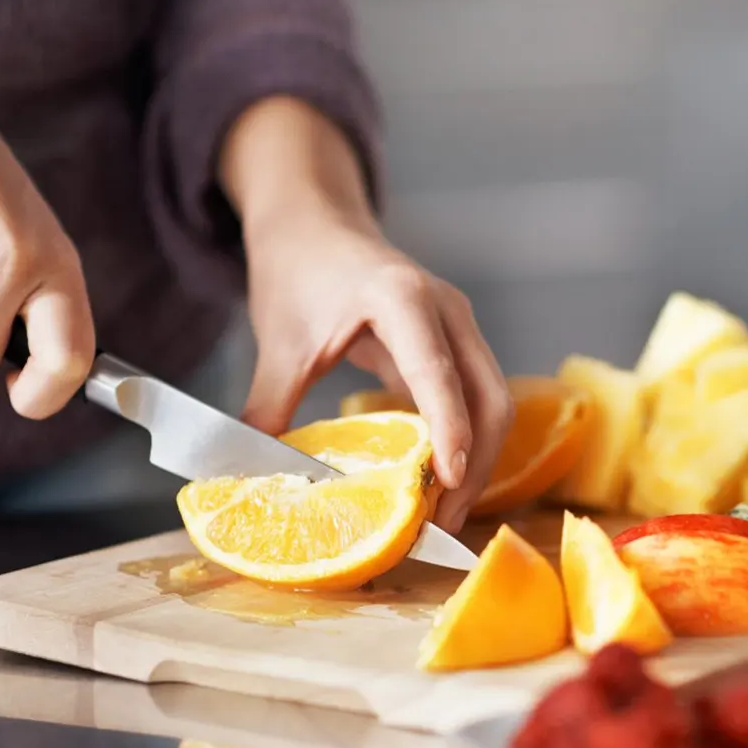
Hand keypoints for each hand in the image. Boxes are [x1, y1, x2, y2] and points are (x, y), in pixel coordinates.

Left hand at [242, 216, 510, 530]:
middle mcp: (446, 310)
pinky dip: (467, 444)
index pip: (438, 372)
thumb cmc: (299, 269)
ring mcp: (460, 327)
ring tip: (442, 515)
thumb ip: (270, 407)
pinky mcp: (458, 345)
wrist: (316, 222)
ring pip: (493, 403)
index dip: (449, 429)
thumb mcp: (279, 341)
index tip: (449, 480)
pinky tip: (440, 483)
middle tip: (439, 524)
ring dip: (477, 461)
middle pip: (489, 397)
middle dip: (475, 465)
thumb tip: (253, 477)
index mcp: (401, 298)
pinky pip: (477, 401)